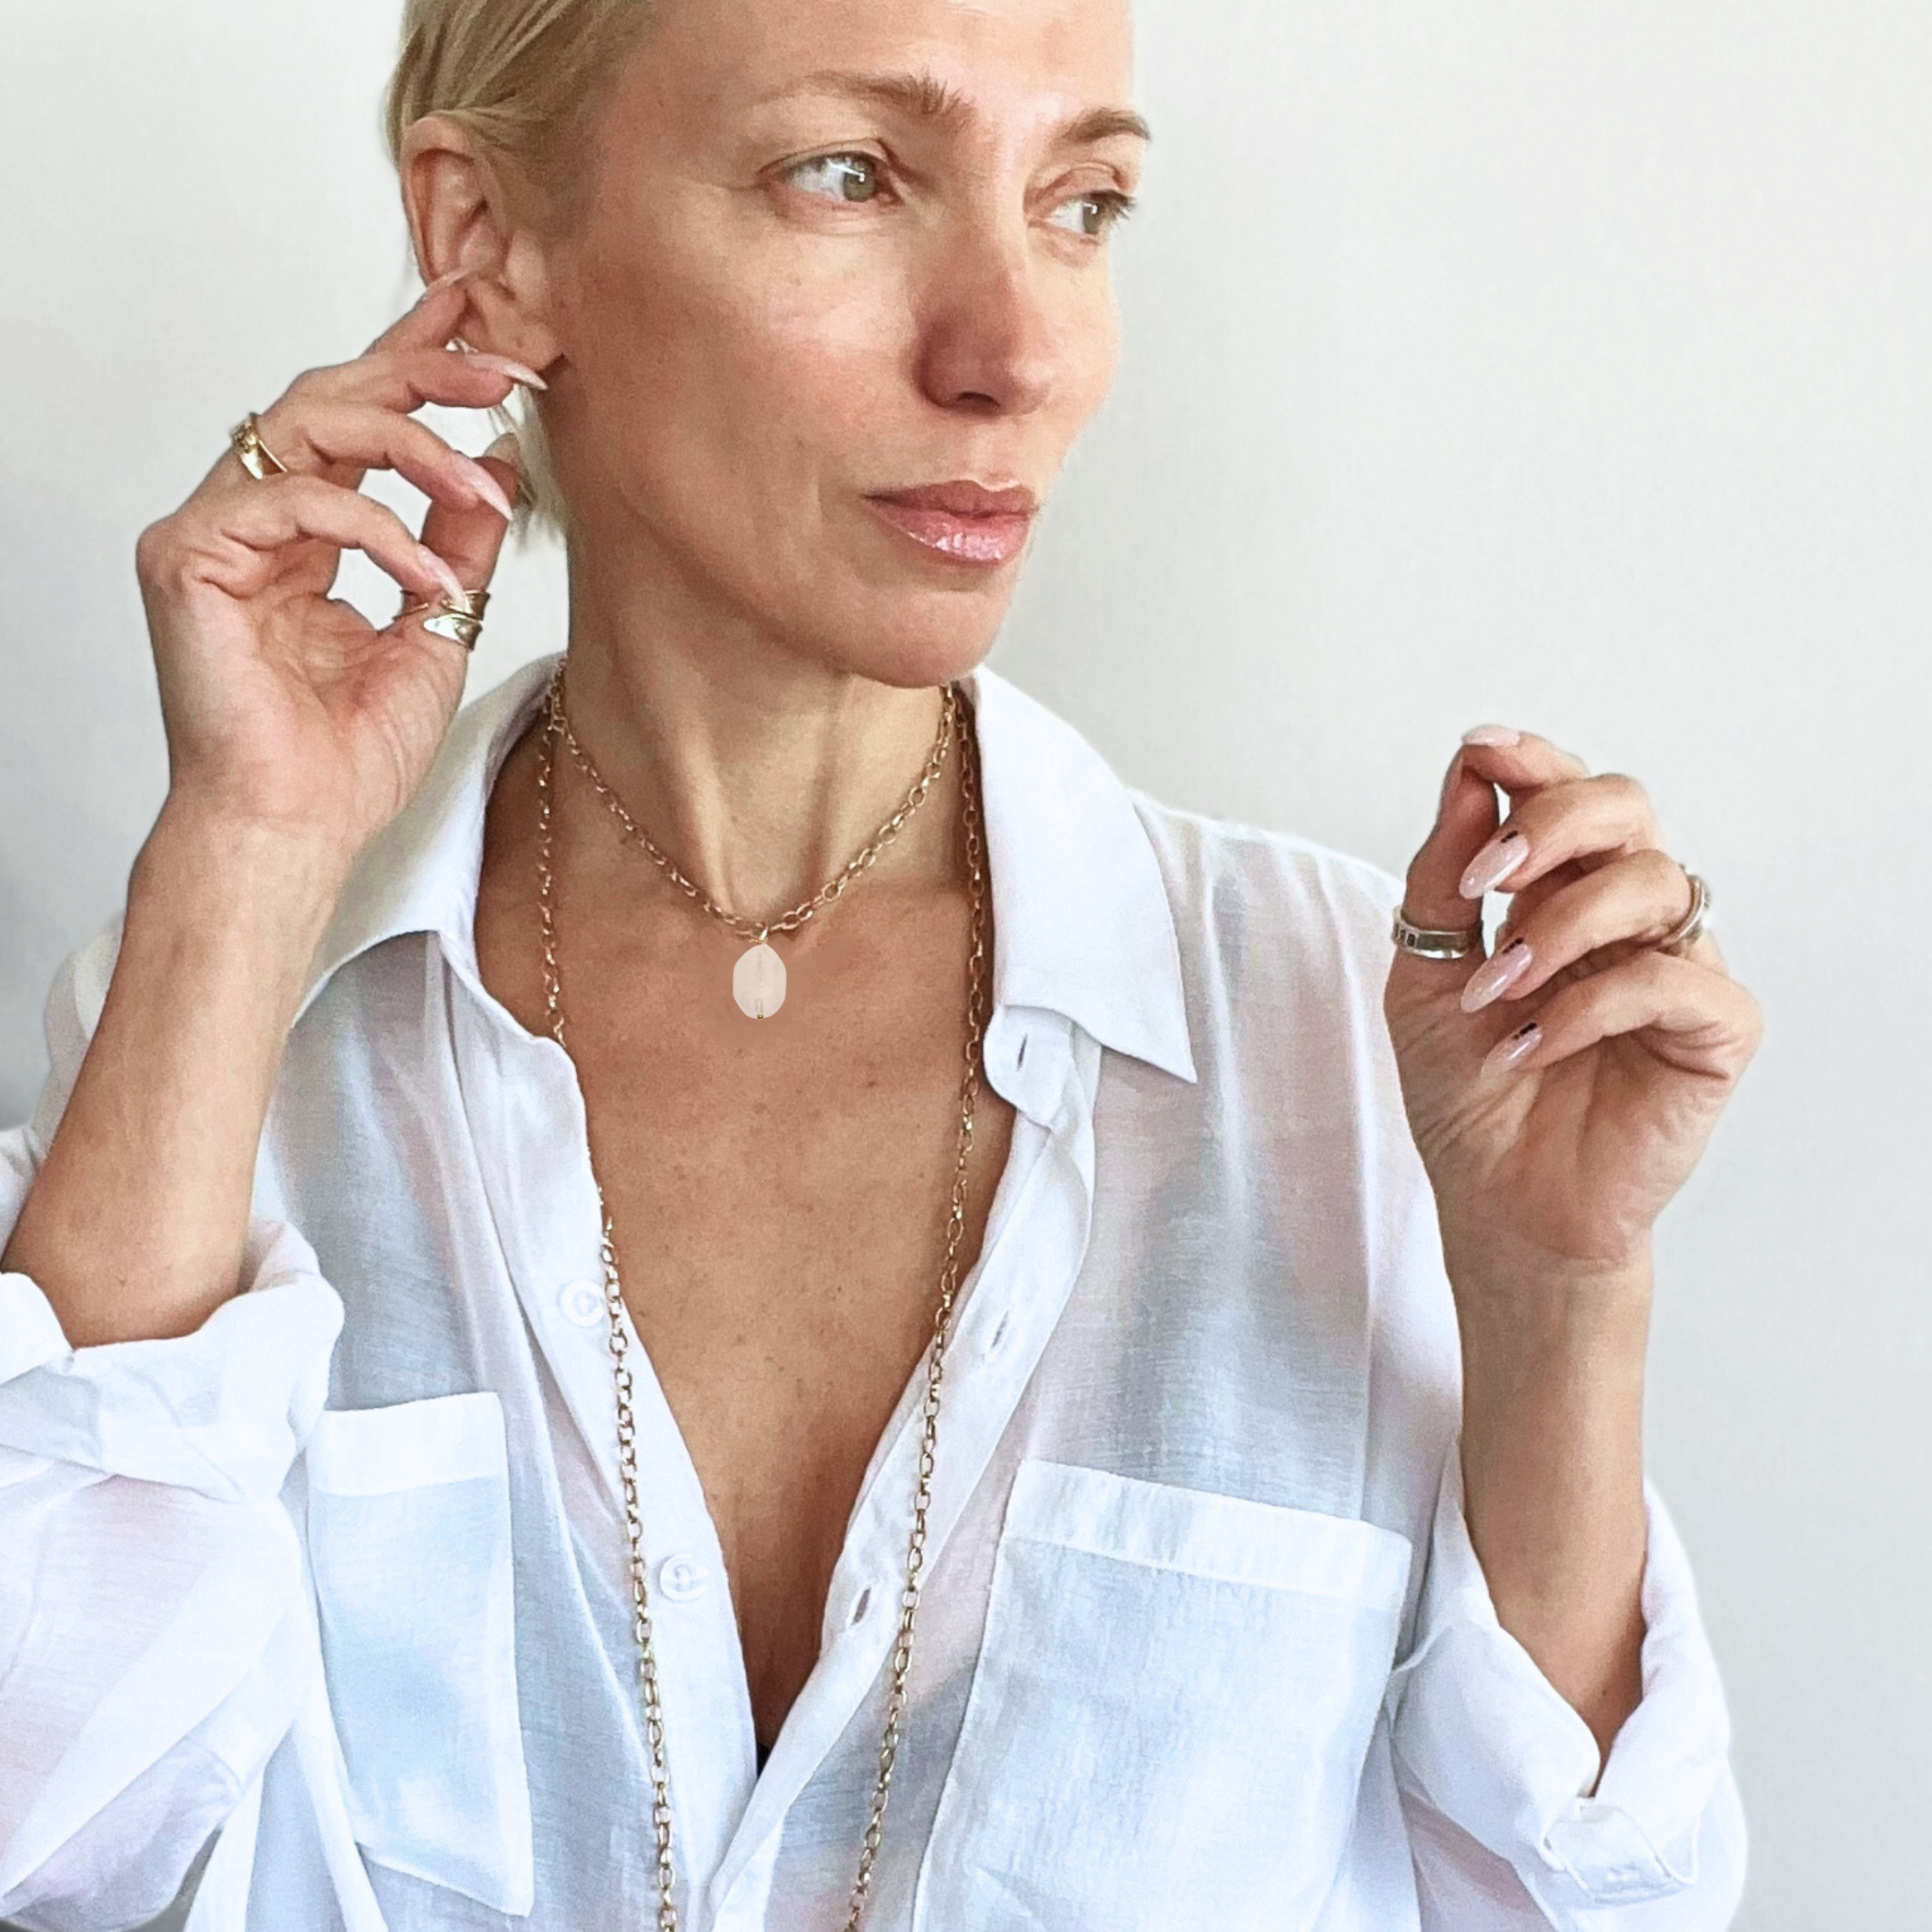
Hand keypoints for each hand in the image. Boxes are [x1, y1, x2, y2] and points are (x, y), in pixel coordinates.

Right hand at [132, 268, 541, 872]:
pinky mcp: (190, 557)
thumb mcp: (436, 628)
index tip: (482, 320)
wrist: (299, 829)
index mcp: (301, 533)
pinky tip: (424, 569)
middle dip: (424, 371)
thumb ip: (457, 544)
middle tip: (504, 368)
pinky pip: (291, 498)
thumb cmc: (349, 756)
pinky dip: (372, 525)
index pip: (357, 418)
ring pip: (308, 422)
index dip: (414, 356)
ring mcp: (212, 532)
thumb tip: (500, 464)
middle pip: (331, 396)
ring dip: (412, 442)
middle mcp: (251, 518)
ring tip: (481, 486)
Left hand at [1384, 726, 1764, 1283]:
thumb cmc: (1468, 1094)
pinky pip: (1672, 980)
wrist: (1497, 1204)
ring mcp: (1676, 967)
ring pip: (1654, 881)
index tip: (1482, 752)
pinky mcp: (1714, 1033)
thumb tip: (1468, 774)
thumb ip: (1444, 879)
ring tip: (1495, 993)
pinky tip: (1529, 1048)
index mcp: (1560, 892)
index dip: (1534, 760)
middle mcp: (1626, 918)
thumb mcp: (1422, 975)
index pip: (1566, 795)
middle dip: (1551, 822)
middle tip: (1485, 881)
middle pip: (1627, 806)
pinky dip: (1588, 1006)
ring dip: (1558, 926)